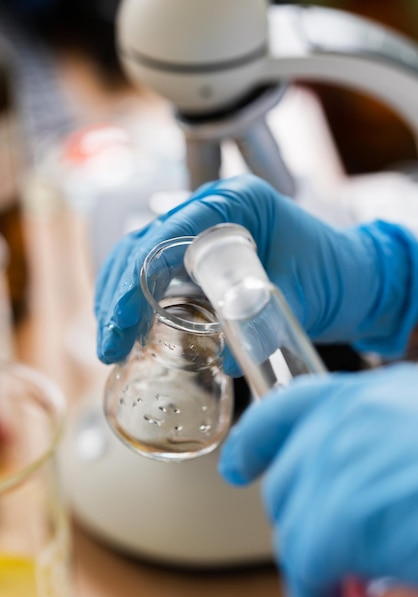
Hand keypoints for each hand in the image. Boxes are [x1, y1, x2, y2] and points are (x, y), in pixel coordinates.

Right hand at [94, 174, 417, 363]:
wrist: (353, 282)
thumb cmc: (336, 278)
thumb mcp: (299, 295)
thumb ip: (261, 321)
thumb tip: (218, 361)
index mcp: (237, 201)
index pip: (168, 232)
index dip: (135, 277)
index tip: (121, 320)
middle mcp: (213, 210)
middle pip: (144, 244)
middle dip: (118, 293)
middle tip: (110, 343)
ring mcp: (204, 232)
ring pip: (143, 258)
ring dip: (120, 298)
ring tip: (111, 343)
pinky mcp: (202, 258)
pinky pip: (159, 274)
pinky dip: (139, 302)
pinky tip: (129, 330)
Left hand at [218, 363, 417, 596]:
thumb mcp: (417, 437)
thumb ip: (386, 457)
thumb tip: (366, 498)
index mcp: (372, 398)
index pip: (291, 406)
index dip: (259, 438)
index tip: (239, 466)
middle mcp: (347, 420)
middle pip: (289, 482)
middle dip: (305, 530)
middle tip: (330, 573)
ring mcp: (339, 461)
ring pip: (295, 527)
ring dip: (315, 578)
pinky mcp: (338, 518)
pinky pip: (309, 568)